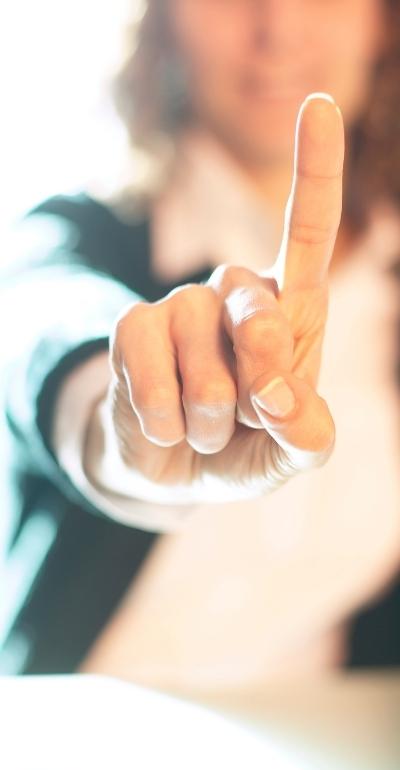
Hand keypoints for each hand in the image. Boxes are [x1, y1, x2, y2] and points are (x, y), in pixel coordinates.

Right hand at [89, 93, 343, 503]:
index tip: (319, 104)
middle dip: (258, 378)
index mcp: (290, 309)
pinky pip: (150, 373)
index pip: (307, 232)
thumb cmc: (247, 445)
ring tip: (206, 426)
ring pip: (203, 361)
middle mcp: (235, 293)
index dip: (315, 173)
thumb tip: (273, 396)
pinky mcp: (132, 326)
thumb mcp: (291, 451)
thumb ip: (306, 434)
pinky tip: (165, 423)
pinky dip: (165, 418)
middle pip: (257, 311)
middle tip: (249, 413)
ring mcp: (180, 305)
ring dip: (209, 417)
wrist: (179, 465)